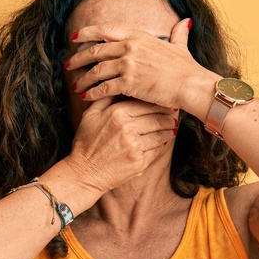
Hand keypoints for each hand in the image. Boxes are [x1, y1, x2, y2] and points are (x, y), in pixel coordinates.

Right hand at [63, 96, 177, 193]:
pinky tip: (164, 141)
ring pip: (160, 134)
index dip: (158, 102)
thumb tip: (117, 85)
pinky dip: (163, 145)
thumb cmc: (85, 143)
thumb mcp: (89, 116)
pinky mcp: (139, 162)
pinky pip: (157, 150)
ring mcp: (135, 146)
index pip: (145, 104)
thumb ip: (104, 99)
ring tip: (173, 126)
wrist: (84, 172)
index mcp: (117, 113)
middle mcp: (128, 128)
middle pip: (157, 118)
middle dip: (168, 115)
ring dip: (169, 130)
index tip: (165, 101)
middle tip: (174, 113)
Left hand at [66, 18, 216, 109]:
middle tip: (67, 65)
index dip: (87, 33)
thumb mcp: (180, 47)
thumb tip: (186, 21)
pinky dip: (93, 92)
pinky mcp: (129, 82)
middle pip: (96, 51)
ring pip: (97, 70)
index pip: (105, 31)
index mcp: (138, 35)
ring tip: (75, 86)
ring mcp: (129, 64)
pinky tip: (86, 98)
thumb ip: (178, 34)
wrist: (191, 84)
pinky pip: (104, 87)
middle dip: (78, 59)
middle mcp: (130, 46)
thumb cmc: (187, 69)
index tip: (74, 38)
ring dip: (84, 79)